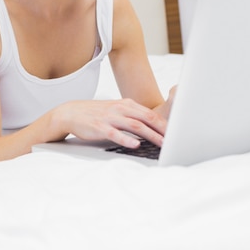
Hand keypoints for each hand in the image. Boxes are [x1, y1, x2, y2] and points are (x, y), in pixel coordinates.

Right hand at [52, 98, 166, 148]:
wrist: (71, 113)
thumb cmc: (96, 114)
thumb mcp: (116, 111)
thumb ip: (132, 117)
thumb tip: (153, 128)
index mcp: (126, 105)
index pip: (150, 114)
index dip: (165, 124)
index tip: (177, 133)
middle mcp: (120, 109)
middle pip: (147, 118)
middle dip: (163, 130)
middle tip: (176, 140)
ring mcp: (110, 118)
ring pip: (135, 126)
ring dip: (151, 135)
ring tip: (162, 144)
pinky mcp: (100, 127)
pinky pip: (115, 133)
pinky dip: (126, 139)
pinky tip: (135, 145)